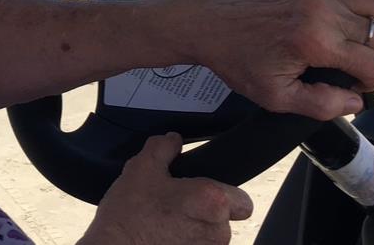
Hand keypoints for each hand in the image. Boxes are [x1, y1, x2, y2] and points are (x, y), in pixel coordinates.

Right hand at [81, 133, 252, 244]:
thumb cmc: (129, 216)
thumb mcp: (142, 168)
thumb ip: (163, 147)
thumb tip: (173, 139)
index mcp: (212, 201)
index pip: (243, 201)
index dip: (226, 195)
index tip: (206, 192)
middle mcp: (217, 232)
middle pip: (225, 220)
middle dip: (205, 213)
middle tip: (177, 205)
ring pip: (210, 238)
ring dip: (194, 231)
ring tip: (166, 222)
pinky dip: (183, 244)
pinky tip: (162, 237)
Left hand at [190, 0, 373, 118]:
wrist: (214, 27)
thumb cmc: (242, 61)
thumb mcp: (277, 97)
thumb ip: (321, 104)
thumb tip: (356, 101)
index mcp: (315, 42)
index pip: (372, 63)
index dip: (372, 81)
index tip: (354, 87)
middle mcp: (323, 11)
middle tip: (366, 69)